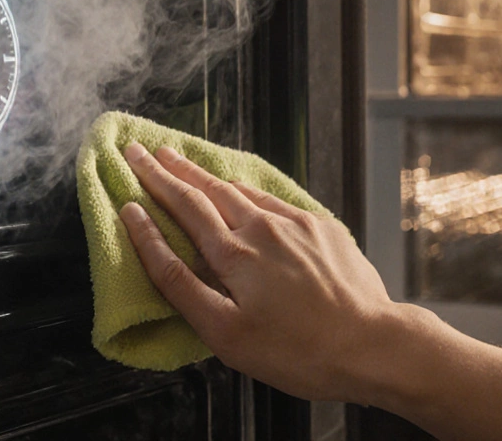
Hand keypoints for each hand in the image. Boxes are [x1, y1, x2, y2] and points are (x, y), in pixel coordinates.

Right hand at [119, 143, 397, 401]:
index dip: (153, 183)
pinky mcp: (324, 229)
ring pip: (244, 191)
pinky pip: (276, 202)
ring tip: (187, 163)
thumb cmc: (294, 351)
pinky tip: (245, 191)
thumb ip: (178, 281)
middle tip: (148, 150)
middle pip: (209, 189)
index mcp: (233, 253)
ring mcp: (297, 224)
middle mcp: (263, 227)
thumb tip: (144, 231)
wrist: (371, 345)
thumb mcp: (223, 331)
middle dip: (174, 168)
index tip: (130, 161)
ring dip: (210, 176)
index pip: (183, 206)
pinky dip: (250, 191)